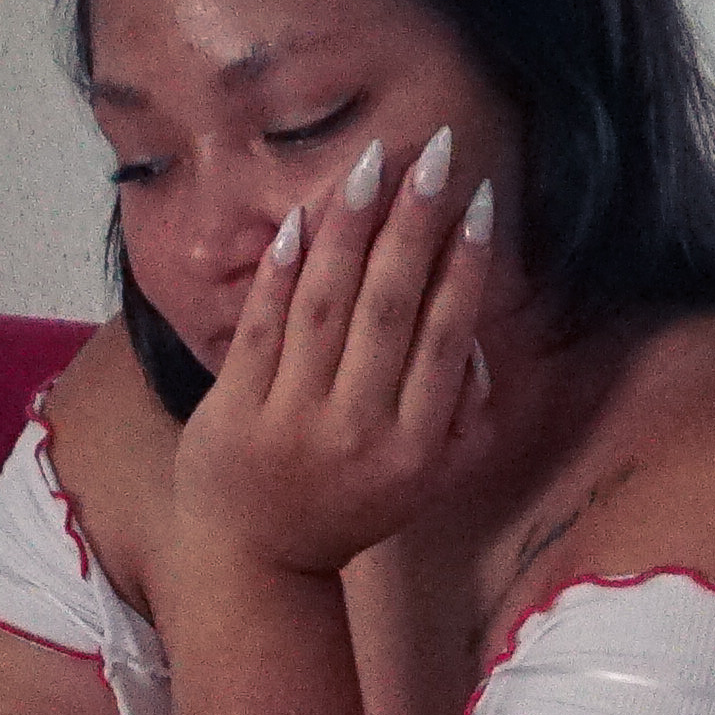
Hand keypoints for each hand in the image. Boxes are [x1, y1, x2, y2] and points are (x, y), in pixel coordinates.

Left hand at [175, 123, 503, 576]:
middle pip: (389, 307)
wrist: (256, 561)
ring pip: (326, 305)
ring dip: (351, 225)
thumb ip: (464, 417)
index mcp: (414, 448)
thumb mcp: (428, 480)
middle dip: (415, 222)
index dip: (466, 262)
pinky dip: (283, 268)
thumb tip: (475, 344)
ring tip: (373, 162)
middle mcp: (356, 432)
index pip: (446, 335)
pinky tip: (305, 215)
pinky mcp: (234, 409)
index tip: (480, 198)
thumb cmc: (350, 505)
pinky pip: (263, 324)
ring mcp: (291, 418)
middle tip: (435, 154)